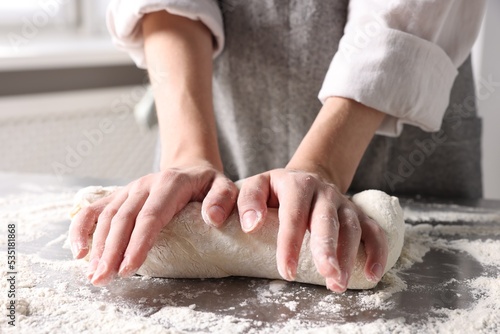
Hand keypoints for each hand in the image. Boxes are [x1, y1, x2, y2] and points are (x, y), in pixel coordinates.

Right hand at [69, 163, 237, 285]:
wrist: (191, 167)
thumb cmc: (208, 183)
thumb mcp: (225, 186)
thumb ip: (223, 199)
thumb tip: (212, 218)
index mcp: (170, 183)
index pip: (151, 215)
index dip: (138, 242)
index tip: (129, 268)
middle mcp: (145, 184)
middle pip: (124, 218)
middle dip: (112, 251)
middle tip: (105, 279)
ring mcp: (129, 189)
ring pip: (107, 216)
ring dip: (98, 246)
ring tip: (95, 275)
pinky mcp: (120, 195)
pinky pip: (95, 209)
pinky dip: (82, 228)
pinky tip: (78, 251)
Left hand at [237, 168, 387, 292]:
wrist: (306, 177)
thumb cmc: (277, 189)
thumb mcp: (257, 185)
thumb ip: (248, 201)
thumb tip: (250, 225)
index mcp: (297, 184)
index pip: (293, 215)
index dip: (290, 244)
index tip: (287, 271)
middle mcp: (324, 192)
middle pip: (328, 220)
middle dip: (328, 248)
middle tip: (327, 274)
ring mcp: (344, 202)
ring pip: (352, 228)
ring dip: (349, 256)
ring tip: (339, 284)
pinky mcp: (359, 214)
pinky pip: (374, 231)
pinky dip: (377, 251)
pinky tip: (373, 274)